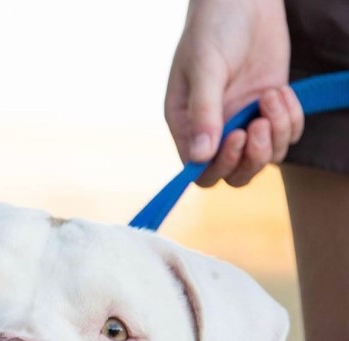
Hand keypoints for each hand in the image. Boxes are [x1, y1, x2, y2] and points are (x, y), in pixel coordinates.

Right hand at [165, 0, 303, 186]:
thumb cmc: (213, 28)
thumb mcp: (205, 68)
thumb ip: (203, 112)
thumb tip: (199, 156)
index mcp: (188, 127)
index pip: (201, 171)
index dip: (221, 165)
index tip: (239, 136)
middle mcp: (215, 133)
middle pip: (235, 175)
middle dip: (253, 158)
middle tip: (260, 125)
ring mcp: (244, 124)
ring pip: (264, 160)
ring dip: (276, 134)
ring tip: (271, 95)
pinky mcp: (269, 113)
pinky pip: (286, 139)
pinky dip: (291, 121)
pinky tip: (281, 91)